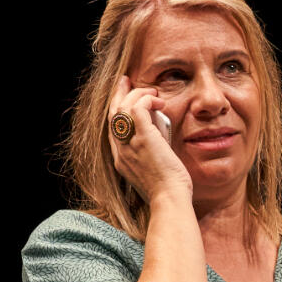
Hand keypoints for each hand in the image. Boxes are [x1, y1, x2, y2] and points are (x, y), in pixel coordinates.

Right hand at [108, 76, 191, 201]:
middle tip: (126, 81)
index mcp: (121, 160)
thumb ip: (152, 153)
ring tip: (152, 92)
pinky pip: (136, 109)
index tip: (125, 98)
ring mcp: (129, 144)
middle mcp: (120, 151)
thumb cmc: (169, 191)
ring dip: (137, 95)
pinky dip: (146, 100)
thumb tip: (161, 136)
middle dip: (118, 95)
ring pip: (122, 108)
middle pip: (112, 114)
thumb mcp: (154, 170)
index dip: (118, 110)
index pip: (114, 129)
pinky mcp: (143, 138)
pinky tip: (158, 102)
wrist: (169, 200)